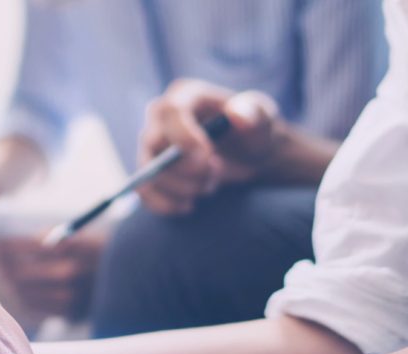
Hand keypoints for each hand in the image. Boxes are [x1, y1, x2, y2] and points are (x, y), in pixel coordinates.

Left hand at [0, 230, 104, 316]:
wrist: (132, 272)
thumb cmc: (92, 247)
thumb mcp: (68, 233)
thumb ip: (35, 240)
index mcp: (61, 243)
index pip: (11, 246)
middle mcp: (63, 270)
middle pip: (13, 271)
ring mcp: (68, 294)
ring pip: (21, 290)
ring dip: (11, 282)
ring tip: (9, 275)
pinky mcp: (71, 312)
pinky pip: (35, 306)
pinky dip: (25, 297)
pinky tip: (26, 290)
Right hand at [136, 79, 287, 215]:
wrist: (247, 153)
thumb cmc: (253, 130)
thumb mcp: (263, 118)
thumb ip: (255, 113)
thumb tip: (237, 113)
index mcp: (185, 95)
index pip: (171, 113)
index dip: (185, 138)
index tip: (209, 159)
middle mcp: (160, 116)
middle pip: (154, 144)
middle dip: (186, 169)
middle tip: (216, 174)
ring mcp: (151, 144)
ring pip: (148, 172)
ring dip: (182, 188)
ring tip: (209, 186)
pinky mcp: (150, 169)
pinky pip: (144, 191)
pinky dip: (165, 204)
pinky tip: (189, 205)